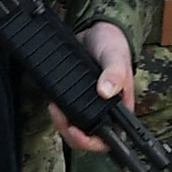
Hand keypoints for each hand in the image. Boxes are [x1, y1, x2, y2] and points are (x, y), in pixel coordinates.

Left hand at [52, 23, 135, 152]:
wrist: (96, 30)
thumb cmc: (112, 45)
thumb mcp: (115, 56)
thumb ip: (114, 73)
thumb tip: (105, 91)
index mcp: (120, 107)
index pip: (110, 137)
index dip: (92, 141)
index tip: (75, 130)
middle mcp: (105, 109)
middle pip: (88, 135)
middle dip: (70, 132)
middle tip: (57, 114)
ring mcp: (89, 103)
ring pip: (74, 125)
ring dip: (61, 122)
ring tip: (53, 107)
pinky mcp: (76, 95)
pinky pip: (66, 111)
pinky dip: (57, 110)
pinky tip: (51, 101)